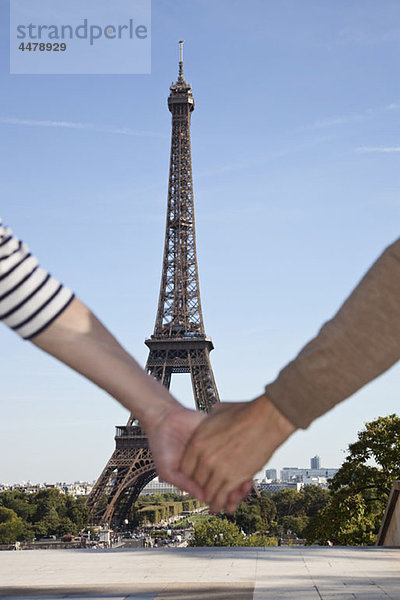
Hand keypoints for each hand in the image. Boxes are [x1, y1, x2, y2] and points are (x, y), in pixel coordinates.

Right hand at [146, 404, 251, 506]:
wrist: (164, 418)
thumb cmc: (162, 445)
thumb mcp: (167, 469)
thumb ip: (184, 484)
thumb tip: (204, 498)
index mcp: (196, 478)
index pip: (214, 494)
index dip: (224, 501)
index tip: (231, 504)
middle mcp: (208, 466)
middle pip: (227, 484)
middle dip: (236, 491)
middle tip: (243, 492)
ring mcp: (215, 452)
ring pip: (233, 468)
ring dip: (241, 476)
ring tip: (246, 482)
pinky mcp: (219, 437)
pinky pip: (233, 449)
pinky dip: (241, 456)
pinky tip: (245, 460)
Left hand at [179, 394, 295, 512]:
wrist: (265, 419)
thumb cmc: (244, 413)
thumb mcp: (217, 412)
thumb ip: (208, 422)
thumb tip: (206, 420)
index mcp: (197, 442)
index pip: (185, 467)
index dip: (190, 475)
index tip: (196, 479)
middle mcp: (205, 458)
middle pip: (196, 482)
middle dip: (201, 489)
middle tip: (205, 495)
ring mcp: (219, 469)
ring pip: (208, 493)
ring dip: (212, 501)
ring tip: (214, 507)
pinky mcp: (234, 478)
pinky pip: (223, 496)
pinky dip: (224, 504)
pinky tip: (225, 508)